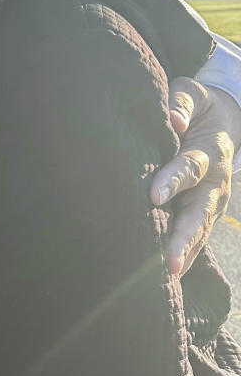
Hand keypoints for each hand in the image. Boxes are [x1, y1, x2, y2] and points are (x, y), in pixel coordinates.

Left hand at [150, 79, 240, 276]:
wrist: (221, 122)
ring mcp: (211, 205)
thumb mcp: (192, 94)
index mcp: (210, 153)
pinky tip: (167, 281)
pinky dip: (183, 260)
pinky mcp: (202, 217)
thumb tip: (173, 120)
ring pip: (198, 235)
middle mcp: (214, 185)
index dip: (173, 180)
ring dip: (183, 256)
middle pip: (198, 215)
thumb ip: (181, 103)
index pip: (189, 168)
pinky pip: (194, 242)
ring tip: (168, 280)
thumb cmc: (196, 107)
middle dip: (182, 238)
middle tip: (168, 262)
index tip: (154, 196)